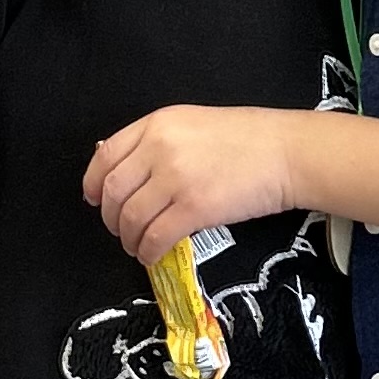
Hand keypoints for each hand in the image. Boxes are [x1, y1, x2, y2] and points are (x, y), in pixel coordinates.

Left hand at [85, 107, 302, 268]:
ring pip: (130, 218)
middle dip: (110, 217)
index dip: (92, 182)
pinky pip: (155, 237)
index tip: (92, 198)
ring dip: (128, 239)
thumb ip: (159, 142)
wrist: (286, 152)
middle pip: (112, 190)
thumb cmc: (249, 139)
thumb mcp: (193, 124)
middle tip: (119, 229)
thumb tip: (126, 171)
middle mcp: (160, 148)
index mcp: (158, 124)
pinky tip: (152, 255)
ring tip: (138, 246)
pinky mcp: (194, 208)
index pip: (106, 155)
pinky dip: (147, 251)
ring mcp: (176, 178)